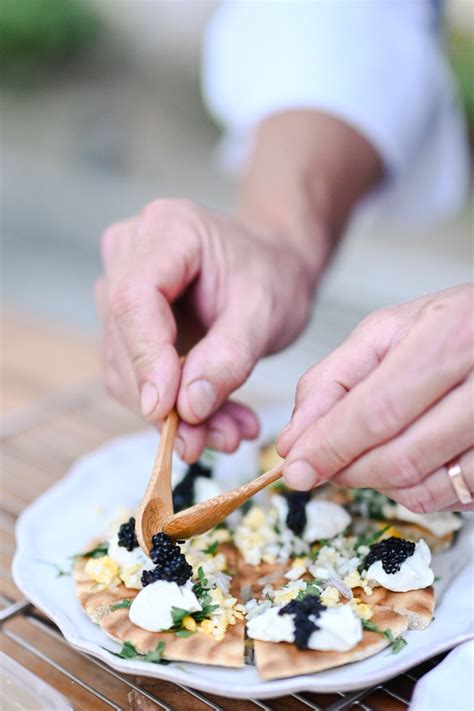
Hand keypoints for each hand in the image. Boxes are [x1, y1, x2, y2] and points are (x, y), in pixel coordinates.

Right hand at [96, 199, 314, 461]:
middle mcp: (130, 253)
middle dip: (166, 401)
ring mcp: (120, 287)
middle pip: (124, 338)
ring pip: (125, 367)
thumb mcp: (267, 312)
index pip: (134, 298)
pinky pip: (137, 375)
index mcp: (166, 229)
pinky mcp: (126, 324)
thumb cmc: (273, 275)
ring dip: (174, 414)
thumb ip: (230, 357)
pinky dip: (176, 409)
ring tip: (230, 433)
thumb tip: (188, 408)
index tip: (166, 411)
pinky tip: (218, 423)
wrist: (273, 269)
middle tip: (218, 439)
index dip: (146, 358)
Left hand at [277, 285, 473, 511]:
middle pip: (399, 458)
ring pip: (422, 488)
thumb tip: (295, 438)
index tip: (296, 466)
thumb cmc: (449, 326)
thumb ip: (332, 381)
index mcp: (451, 339)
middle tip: (320, 464)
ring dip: (375, 483)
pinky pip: (448, 498)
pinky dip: (411, 490)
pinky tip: (402, 459)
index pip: (377, 412)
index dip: (329, 446)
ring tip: (363, 454)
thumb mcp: (384, 333)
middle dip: (345, 470)